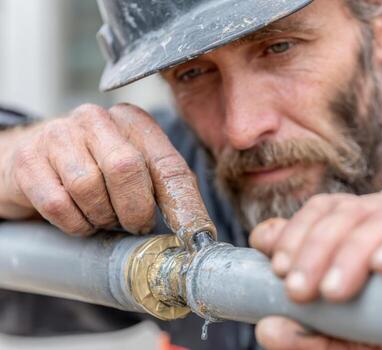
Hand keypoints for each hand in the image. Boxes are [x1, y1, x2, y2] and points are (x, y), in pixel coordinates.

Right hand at [0, 103, 200, 235]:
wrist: (36, 163)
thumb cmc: (98, 170)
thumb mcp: (139, 172)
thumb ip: (168, 190)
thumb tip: (199, 231)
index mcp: (134, 121)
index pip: (168, 165)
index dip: (183, 205)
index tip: (194, 236)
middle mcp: (97, 119)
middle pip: (126, 169)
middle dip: (135, 211)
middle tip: (134, 225)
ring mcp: (59, 135)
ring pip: (89, 187)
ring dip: (101, 217)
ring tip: (103, 216)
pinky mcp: (30, 160)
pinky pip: (58, 204)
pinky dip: (75, 224)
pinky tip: (79, 218)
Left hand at [250, 187, 381, 348]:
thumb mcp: (356, 334)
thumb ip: (315, 332)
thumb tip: (267, 329)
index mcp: (364, 222)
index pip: (322, 210)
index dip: (296, 232)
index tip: (279, 269)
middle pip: (345, 212)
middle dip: (315, 250)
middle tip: (300, 290)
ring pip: (379, 217)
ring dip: (351, 253)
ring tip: (334, 290)